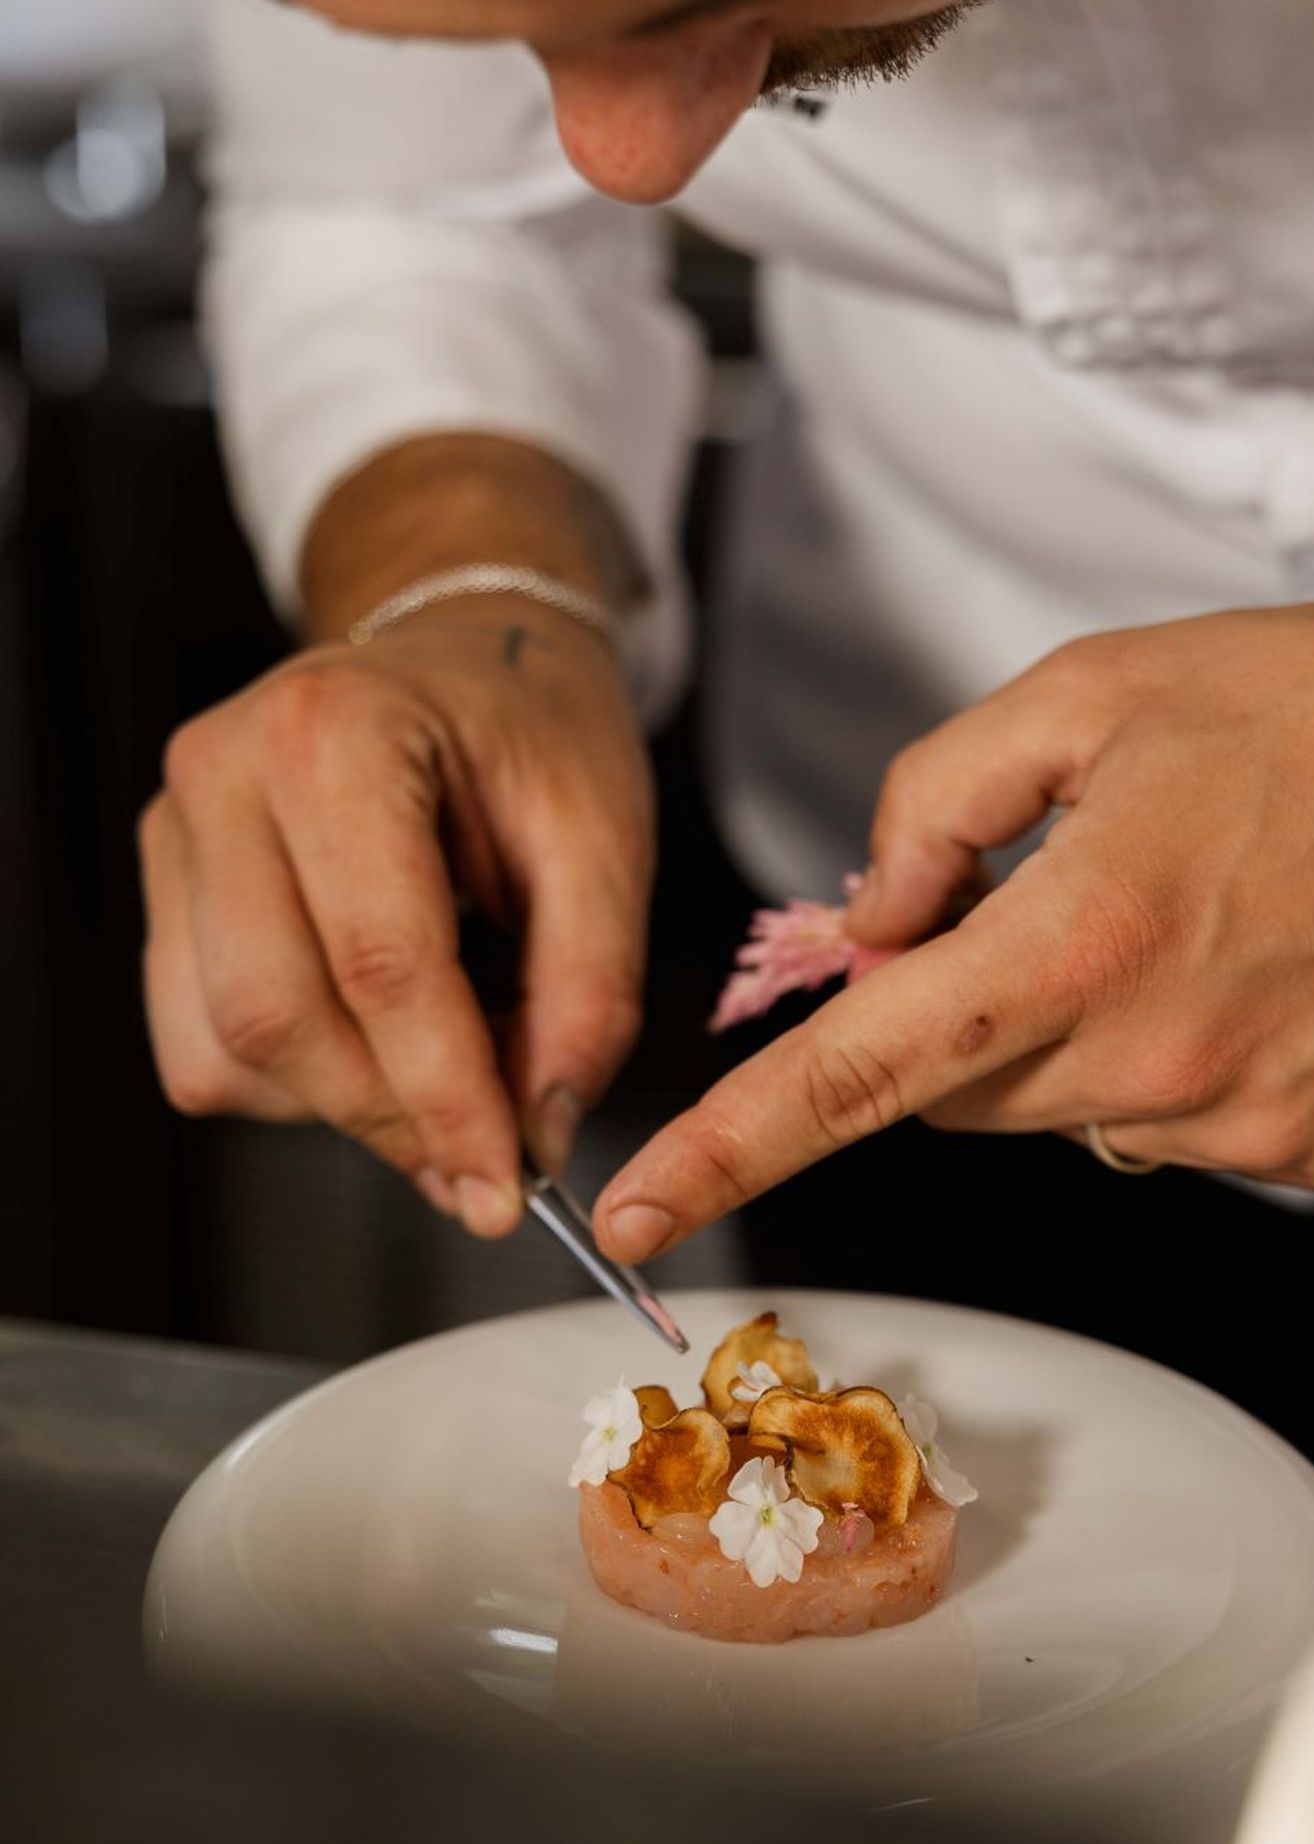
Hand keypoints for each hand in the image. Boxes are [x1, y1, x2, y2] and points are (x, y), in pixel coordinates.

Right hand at [142, 606, 653, 1235]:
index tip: (508, 1181)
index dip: (446, 1094)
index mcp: (337, 733)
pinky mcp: (167, 895)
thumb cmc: (530, 729)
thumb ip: (589, 994)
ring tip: (449, 1065)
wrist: (465, 653)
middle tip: (491, 1161)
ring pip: (231, 1049)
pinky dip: (298, 1084)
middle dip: (395, 1117)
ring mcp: (177, 835)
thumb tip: (541, 1133)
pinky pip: (204, 1049)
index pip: (379, 961)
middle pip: (281, 1016)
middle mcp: (226, 774)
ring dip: (348, 1104)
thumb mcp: (607, 840)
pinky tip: (377, 1038)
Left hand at [595, 586, 1313, 1259]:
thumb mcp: (1087, 695)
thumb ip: (936, 803)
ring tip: (1191, 927)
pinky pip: (1188, 1138)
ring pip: (1072, 1122)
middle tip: (1055, 913)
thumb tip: (868, 921)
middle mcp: (1155, 1057)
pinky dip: (1193, 1071)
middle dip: (967, 1020)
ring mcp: (1245, 1123)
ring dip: (1085, 1044)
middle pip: (963, 1097)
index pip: (858, 1075)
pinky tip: (1266, 977)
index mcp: (1075, 938)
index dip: (729, 1150)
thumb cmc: (1311, 706)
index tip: (634, 1217)